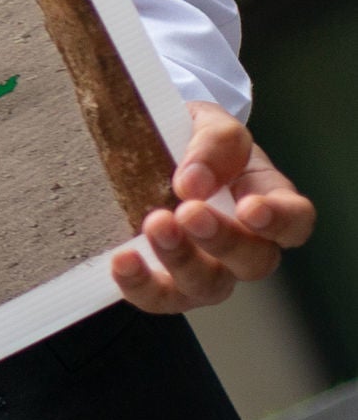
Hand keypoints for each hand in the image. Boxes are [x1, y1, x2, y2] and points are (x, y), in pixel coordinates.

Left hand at [113, 108, 313, 312]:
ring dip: (181, 261)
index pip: (295, 220)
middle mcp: (244, 244)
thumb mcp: (208, 122)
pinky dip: (140, 285)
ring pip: (209, 285)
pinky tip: (123, 260)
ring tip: (155, 226)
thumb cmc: (189, 136)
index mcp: (266, 200)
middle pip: (254, 261)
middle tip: (190, 212)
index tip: (249, 208)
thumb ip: (215, 144)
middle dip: (223, 240)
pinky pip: (159, 297)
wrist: (143, 144)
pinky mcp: (166, 282)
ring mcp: (208, 269)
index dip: (279, 221)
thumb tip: (195, 182)